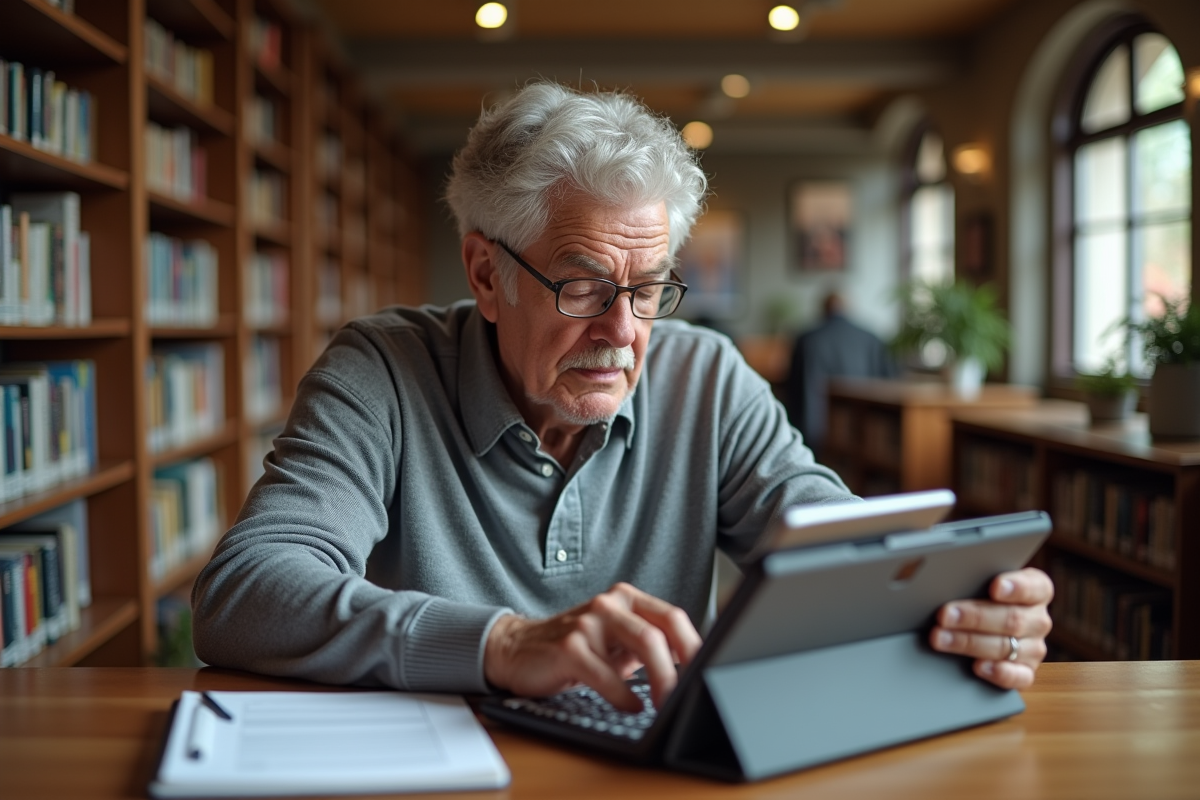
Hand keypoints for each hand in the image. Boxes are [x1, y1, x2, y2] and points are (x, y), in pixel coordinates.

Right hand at [484, 583, 702, 711]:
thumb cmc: (575, 648)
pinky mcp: (568, 646)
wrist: (516, 648)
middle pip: (660, 631)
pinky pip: (606, 673)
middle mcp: (610, 604)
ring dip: (661, 680)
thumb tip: (694, 671)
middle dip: (681, 667)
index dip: (695, 645)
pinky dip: (624, 694)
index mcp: (627, 599)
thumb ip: (650, 648)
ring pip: (641, 645)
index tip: (709, 672)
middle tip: (691, 694)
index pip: (672, 617)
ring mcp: (589, 623)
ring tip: (666, 704)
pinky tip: (633, 707)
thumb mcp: (616, 644)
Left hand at [930, 567, 1053, 689]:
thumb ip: (975, 580)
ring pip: (1006, 647)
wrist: (983, 623)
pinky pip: (1018, 677)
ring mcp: (1034, 648)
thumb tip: (946, 579)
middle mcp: (1038, 620)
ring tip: (940, 638)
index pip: (1034, 587)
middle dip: (975, 617)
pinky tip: (978, 667)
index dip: (1016, 587)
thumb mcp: (982, 582)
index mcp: (1037, 591)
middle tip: (944, 615)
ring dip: (969, 642)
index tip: (995, 587)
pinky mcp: (1026, 672)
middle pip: (1012, 619)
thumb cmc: (980, 595)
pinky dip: (998, 673)